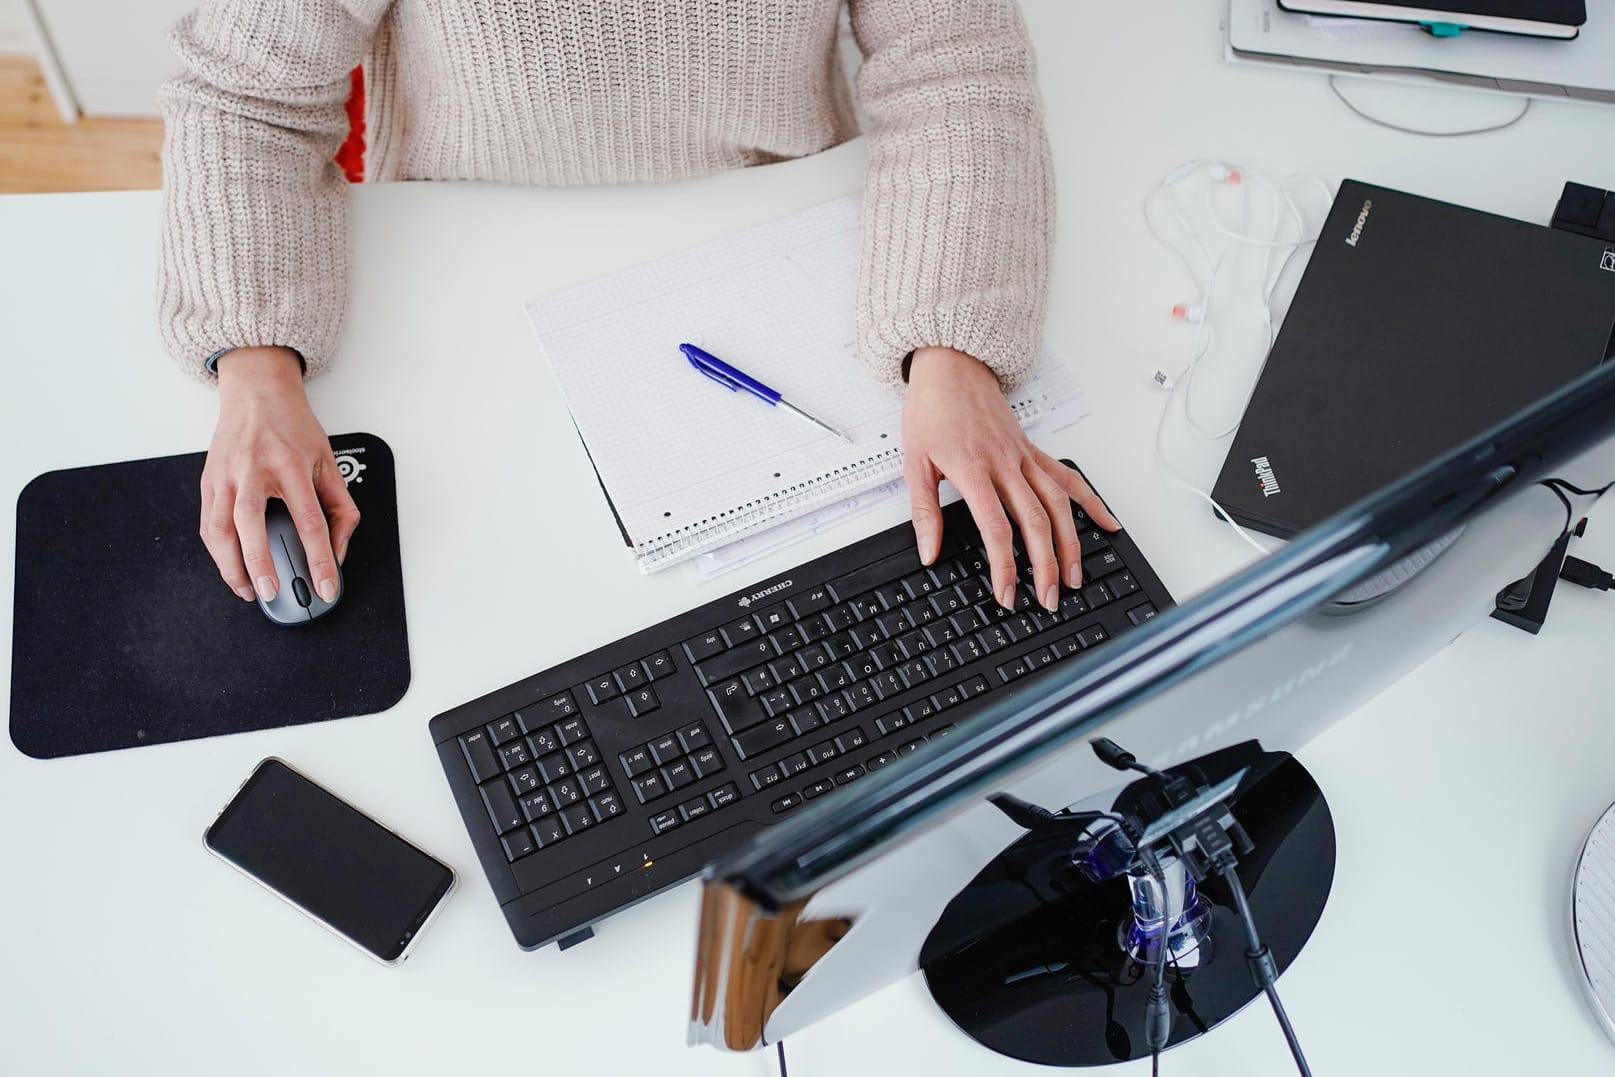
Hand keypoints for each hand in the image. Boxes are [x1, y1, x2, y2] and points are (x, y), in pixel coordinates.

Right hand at [200, 346, 358, 602]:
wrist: (257, 391)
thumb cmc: (293, 426)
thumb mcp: (328, 460)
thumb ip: (340, 507)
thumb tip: (338, 549)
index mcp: (290, 464)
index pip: (310, 521)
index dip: (320, 559)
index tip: (327, 586)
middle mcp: (254, 469)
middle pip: (253, 524)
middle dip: (261, 564)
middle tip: (271, 592)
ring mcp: (225, 474)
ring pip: (220, 528)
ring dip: (230, 565)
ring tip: (247, 589)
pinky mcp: (208, 480)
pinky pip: (208, 522)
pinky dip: (217, 550)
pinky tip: (230, 566)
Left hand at [902, 346, 1118, 613]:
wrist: (951, 367)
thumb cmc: (931, 410)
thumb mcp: (914, 462)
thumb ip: (924, 511)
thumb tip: (929, 552)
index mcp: (974, 469)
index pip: (997, 527)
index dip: (1005, 565)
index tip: (1008, 593)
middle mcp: (1006, 464)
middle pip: (1036, 522)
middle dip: (1046, 565)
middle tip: (1048, 598)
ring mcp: (1025, 457)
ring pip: (1059, 504)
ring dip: (1071, 543)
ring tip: (1075, 577)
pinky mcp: (1034, 451)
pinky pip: (1068, 478)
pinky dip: (1090, 502)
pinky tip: (1107, 524)